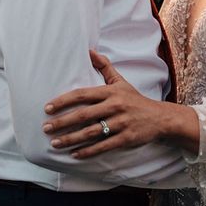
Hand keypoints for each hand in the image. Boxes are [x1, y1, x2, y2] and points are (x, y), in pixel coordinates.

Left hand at [43, 50, 176, 158]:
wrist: (159, 117)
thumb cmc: (134, 99)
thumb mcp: (120, 81)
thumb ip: (104, 67)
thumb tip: (90, 51)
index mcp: (110, 92)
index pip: (82, 94)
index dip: (64, 100)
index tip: (48, 107)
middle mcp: (114, 106)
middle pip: (83, 115)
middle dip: (62, 122)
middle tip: (46, 128)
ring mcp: (120, 122)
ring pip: (91, 132)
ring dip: (70, 139)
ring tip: (54, 143)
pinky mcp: (125, 138)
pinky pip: (103, 146)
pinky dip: (87, 151)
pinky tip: (74, 154)